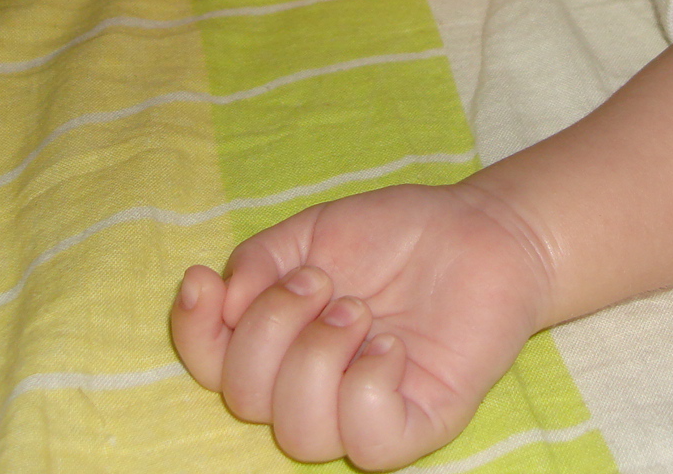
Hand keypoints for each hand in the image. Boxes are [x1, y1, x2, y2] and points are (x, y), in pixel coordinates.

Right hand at [170, 182, 552, 470]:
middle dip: (270, 327)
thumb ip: (258, 262)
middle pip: (244, 397)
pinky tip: (390, 346)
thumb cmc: (397, 234)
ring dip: (318, 357)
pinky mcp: (417, 423)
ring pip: (299, 432)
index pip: (211, 364)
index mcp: (278, 343)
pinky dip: (366, 388)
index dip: (193, 333)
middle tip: (321, 281)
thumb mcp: (313, 231)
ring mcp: (362, 410)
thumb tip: (221, 300)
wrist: (480, 231)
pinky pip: (367, 442)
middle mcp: (312, 386)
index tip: (203, 282)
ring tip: (359, 309)